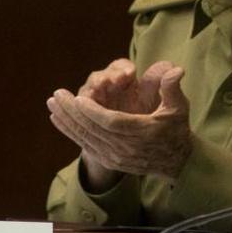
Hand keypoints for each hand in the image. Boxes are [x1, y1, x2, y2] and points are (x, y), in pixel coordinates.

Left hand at [49, 60, 191, 191]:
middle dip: (73, 112)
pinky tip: (58, 120)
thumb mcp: (179, 107)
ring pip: (86, 138)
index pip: (112, 122)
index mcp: (143, 133)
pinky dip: (71, 132)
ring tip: (52, 105)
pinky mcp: (110, 162)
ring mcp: (116, 157)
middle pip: (94, 129)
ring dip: (67, 121)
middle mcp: (126, 148)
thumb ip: (173, 87)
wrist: (176, 161)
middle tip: (57, 95)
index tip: (78, 98)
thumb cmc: (176, 128)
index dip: (94, 112)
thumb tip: (175, 70)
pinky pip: (86, 145)